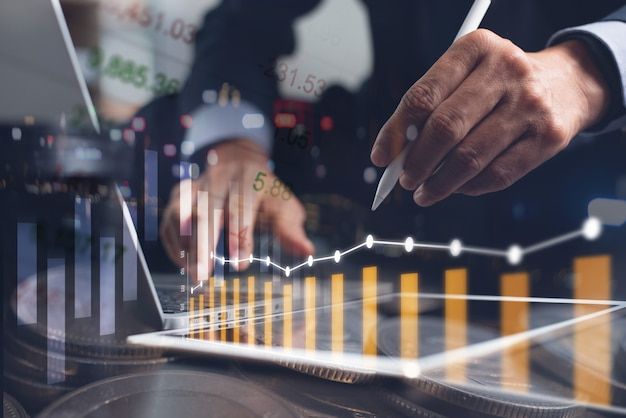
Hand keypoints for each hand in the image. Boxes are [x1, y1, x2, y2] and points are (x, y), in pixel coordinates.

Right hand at [160, 139, 313, 280]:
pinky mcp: (180, 193)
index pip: (241, 207)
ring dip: (185, 244)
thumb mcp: (283, 205)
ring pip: (183, 212)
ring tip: (193, 272)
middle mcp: (219, 178)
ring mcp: (197, 184)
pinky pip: (170, 217)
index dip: (240, 236)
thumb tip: (307, 251)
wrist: (238, 162)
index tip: (241, 264)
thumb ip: (291, 229)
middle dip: (204, 244)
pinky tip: (183, 262)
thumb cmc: (263, 192)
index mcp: (249, 178)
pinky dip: (173, 241)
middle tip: (205, 274)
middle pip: (207, 210)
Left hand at [371, 30, 610, 205]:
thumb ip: (432, 105)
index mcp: (476, 47)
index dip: (395, 132)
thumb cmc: (500, 83)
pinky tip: (457, 188)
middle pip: (445, 128)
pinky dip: (469, 188)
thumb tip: (396, 152)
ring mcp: (529, 105)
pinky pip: (497, 175)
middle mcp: (505, 71)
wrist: (569, 83)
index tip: (381, 157)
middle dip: (416, 162)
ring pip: (470, 157)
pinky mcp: (548, 137)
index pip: (423, 96)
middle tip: (404, 180)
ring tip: (424, 192)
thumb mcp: (467, 75)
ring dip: (439, 183)